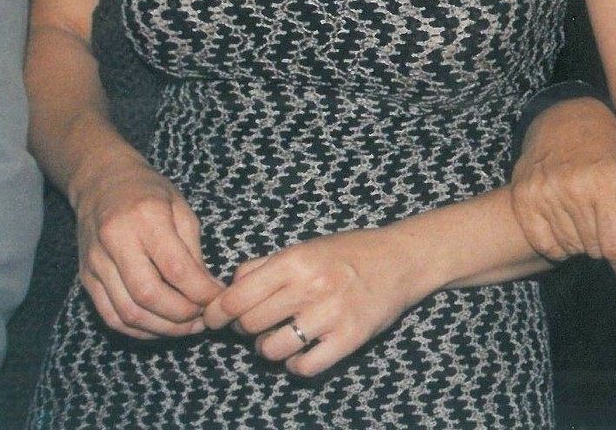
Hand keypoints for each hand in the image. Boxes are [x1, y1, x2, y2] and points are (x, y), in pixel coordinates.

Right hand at [72, 156, 224, 338]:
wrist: (102, 182)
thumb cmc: (149, 192)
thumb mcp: (181, 209)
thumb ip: (194, 250)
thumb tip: (210, 289)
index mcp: (146, 219)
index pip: (176, 268)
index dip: (201, 292)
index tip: (219, 299)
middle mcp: (116, 242)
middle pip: (149, 295)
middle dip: (182, 315)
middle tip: (205, 318)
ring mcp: (96, 263)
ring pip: (128, 312)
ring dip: (162, 328)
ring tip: (187, 327)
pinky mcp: (86, 278)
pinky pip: (110, 315)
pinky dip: (137, 329)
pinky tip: (160, 328)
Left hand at [203, 228, 421, 377]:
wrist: (402, 260)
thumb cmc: (349, 253)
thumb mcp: (305, 247)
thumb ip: (263, 266)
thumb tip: (226, 292)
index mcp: (296, 260)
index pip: (235, 298)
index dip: (215, 314)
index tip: (213, 320)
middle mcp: (311, 287)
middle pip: (248, 325)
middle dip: (245, 328)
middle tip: (258, 323)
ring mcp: (332, 315)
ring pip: (271, 350)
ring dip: (268, 348)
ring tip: (280, 337)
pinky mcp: (349, 338)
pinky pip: (303, 367)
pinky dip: (295, 365)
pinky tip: (302, 351)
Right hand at [511, 99, 615, 287]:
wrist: (567, 118)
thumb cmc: (611, 148)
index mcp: (607, 183)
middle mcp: (574, 189)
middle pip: (594, 250)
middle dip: (607, 246)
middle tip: (608, 223)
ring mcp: (544, 194)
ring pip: (571, 249)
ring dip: (584, 243)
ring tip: (588, 217)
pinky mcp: (523, 198)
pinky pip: (545, 244)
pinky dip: (559, 244)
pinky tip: (568, 224)